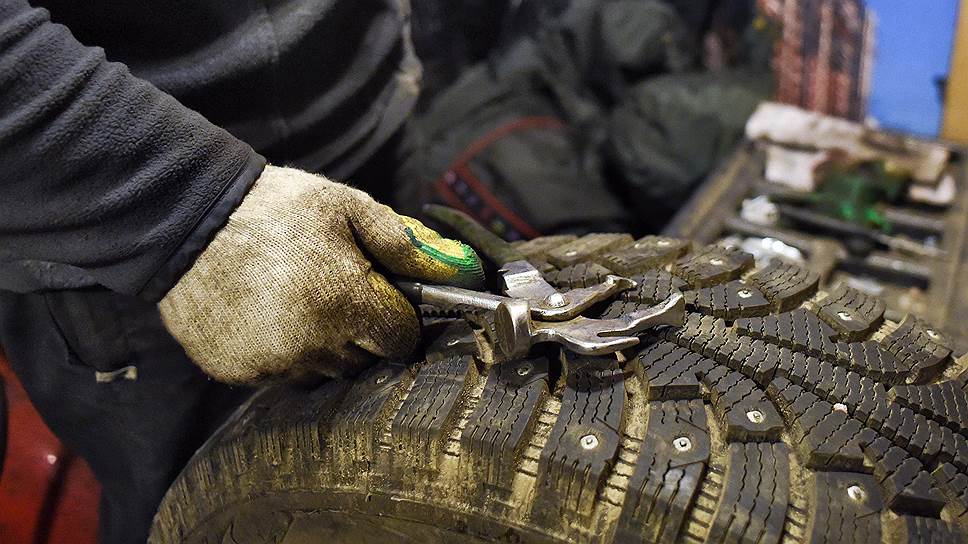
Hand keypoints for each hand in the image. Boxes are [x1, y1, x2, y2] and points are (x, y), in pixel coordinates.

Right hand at [158, 165, 482, 383]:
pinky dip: (283, 353)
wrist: (188, 220)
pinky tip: (269, 315)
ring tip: (301, 302)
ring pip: (323, 372)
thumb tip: (454, 269)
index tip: (384, 300)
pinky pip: (281, 374)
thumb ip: (403, 242)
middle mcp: (313, 344)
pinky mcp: (239, 373)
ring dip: (324, 346)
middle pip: (365, 361)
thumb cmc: (277, 208)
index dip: (398, 320)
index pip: (401, 341)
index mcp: (347, 303)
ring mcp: (273, 363)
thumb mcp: (347, 206)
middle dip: (363, 333)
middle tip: (338, 293)